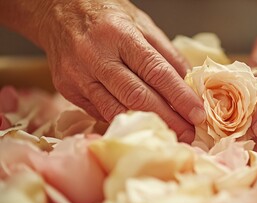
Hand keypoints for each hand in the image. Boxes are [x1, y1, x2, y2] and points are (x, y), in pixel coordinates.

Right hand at [37, 0, 204, 142]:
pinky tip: (142, 125)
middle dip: (168, 119)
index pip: (156, 71)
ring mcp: (78, 75)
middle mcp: (96, 56)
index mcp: (120, 35)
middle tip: (189, 134)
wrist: (59, 11)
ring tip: (172, 135)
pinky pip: (101, 112)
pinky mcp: (67, 90)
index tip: (198, 115)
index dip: (179, 96)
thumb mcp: (142, 25)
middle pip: (137, 96)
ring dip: (148, 126)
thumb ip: (167, 54)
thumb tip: (189, 84)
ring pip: (117, 110)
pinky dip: (125, 120)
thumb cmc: (106, 16)